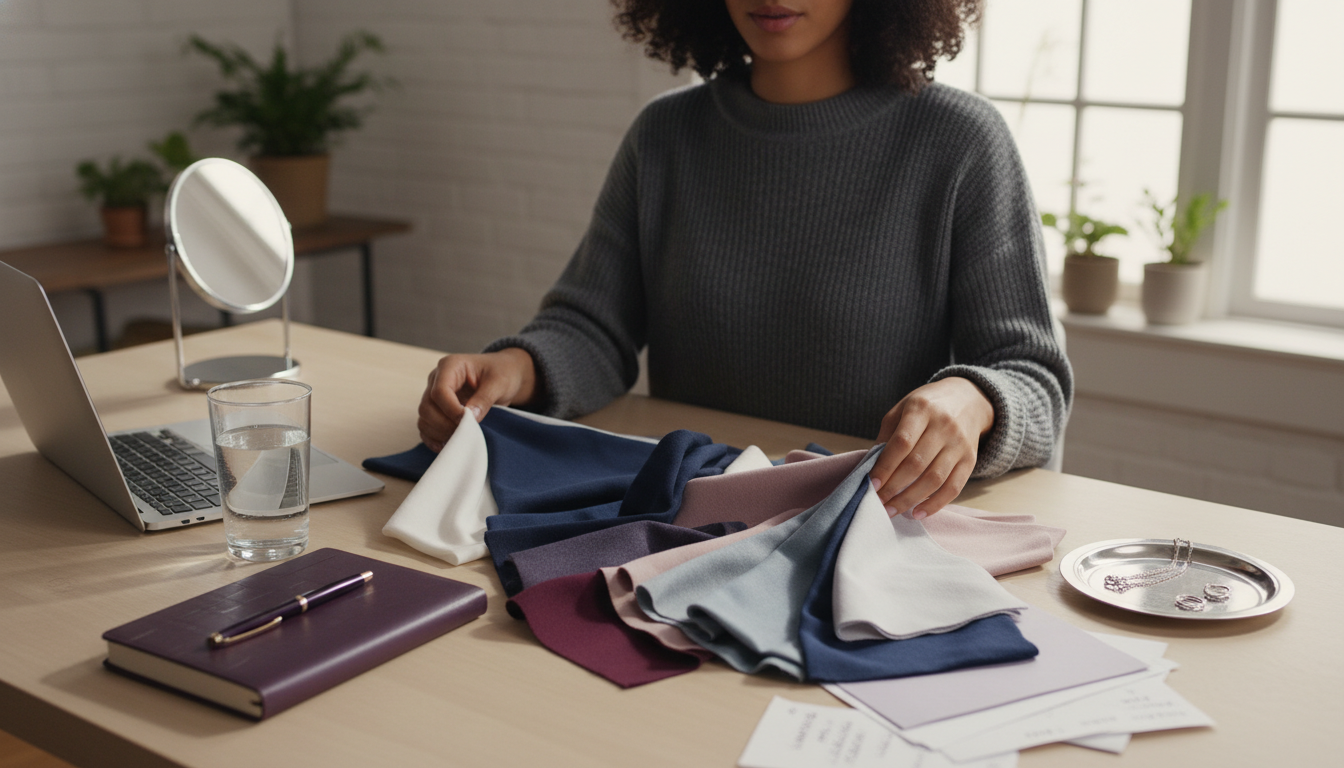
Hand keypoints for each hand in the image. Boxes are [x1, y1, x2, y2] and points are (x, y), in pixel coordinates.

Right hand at [417, 348, 536, 451]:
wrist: (505, 375)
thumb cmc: (502, 373)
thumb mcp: (499, 383)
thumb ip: (484, 398)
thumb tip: (470, 418)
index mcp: (450, 366)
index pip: (439, 391)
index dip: (451, 410)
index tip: (470, 421)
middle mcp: (437, 379)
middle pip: (427, 407)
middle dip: (445, 425)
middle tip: (467, 433)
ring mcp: (433, 395)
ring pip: (424, 418)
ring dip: (439, 433)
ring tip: (461, 439)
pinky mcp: (436, 409)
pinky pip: (426, 427)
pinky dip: (434, 438)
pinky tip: (449, 444)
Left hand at [869, 377, 994, 518]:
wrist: (967, 399)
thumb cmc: (926, 406)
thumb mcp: (902, 409)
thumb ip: (887, 435)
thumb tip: (871, 468)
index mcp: (921, 409)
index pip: (901, 443)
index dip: (885, 467)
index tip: (871, 485)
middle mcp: (943, 425)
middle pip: (917, 464)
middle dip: (894, 488)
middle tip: (877, 503)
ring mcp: (959, 443)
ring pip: (934, 479)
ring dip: (910, 499)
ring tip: (892, 511)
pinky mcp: (971, 459)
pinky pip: (953, 487)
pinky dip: (935, 504)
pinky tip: (917, 513)